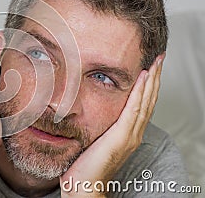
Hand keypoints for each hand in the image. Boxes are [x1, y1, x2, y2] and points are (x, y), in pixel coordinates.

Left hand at [60, 53, 164, 196]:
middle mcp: (133, 134)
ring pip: (145, 102)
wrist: (83, 186)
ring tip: (156, 63)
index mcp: (127, 134)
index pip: (142, 105)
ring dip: (151, 81)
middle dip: (155, 79)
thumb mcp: (93, 140)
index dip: (148, 87)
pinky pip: (134, 109)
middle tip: (159, 59)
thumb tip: (88, 111)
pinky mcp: (122, 136)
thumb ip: (98, 126)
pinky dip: (141, 93)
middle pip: (149, 101)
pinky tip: (144, 78)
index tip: (150, 68)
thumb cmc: (84, 166)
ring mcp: (129, 135)